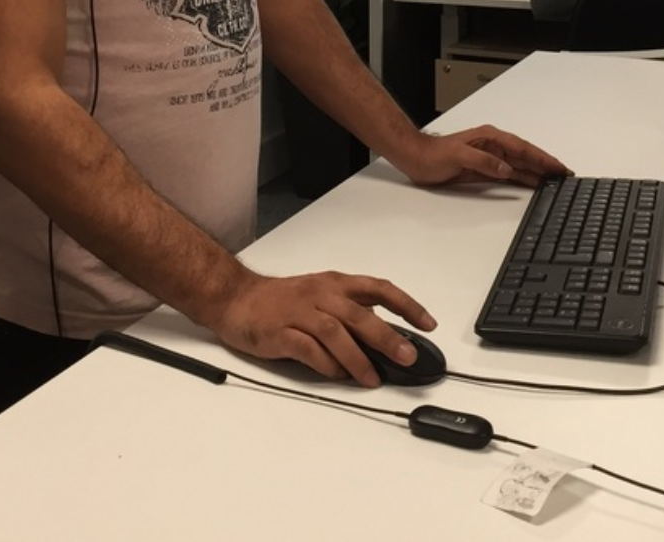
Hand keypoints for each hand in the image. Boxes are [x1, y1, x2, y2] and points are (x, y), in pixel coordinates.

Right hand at [211, 270, 435, 387]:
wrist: (235, 297)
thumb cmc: (281, 299)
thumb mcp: (321, 294)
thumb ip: (350, 311)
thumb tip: (386, 336)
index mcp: (335, 283)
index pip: (379, 288)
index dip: (406, 305)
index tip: (428, 324)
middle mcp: (321, 294)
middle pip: (360, 314)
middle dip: (387, 337)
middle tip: (407, 357)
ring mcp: (300, 312)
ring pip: (336, 333)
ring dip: (358, 358)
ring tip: (373, 379)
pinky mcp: (280, 332)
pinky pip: (308, 350)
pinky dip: (326, 365)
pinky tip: (337, 376)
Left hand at [394, 124, 570, 187]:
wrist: (416, 159)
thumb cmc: (433, 155)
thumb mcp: (458, 156)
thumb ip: (483, 161)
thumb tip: (507, 168)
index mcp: (490, 138)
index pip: (522, 148)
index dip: (541, 158)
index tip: (557, 166)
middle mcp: (493, 146)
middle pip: (526, 155)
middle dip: (546, 164)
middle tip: (565, 174)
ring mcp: (490, 157)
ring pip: (520, 165)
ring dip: (538, 172)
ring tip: (556, 180)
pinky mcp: (485, 169)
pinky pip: (510, 173)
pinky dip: (523, 178)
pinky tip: (534, 183)